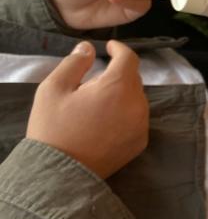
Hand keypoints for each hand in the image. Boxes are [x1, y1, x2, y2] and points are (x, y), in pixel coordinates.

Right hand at [27, 41, 148, 179]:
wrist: (61, 171)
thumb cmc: (54, 127)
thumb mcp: (54, 88)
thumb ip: (75, 62)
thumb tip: (89, 47)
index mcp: (118, 87)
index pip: (130, 58)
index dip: (120, 49)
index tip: (110, 46)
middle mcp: (137, 104)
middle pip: (134, 79)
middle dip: (118, 74)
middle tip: (93, 81)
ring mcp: (142, 125)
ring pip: (137, 99)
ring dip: (122, 94)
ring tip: (97, 103)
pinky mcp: (141, 142)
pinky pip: (137, 118)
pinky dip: (126, 113)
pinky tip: (106, 121)